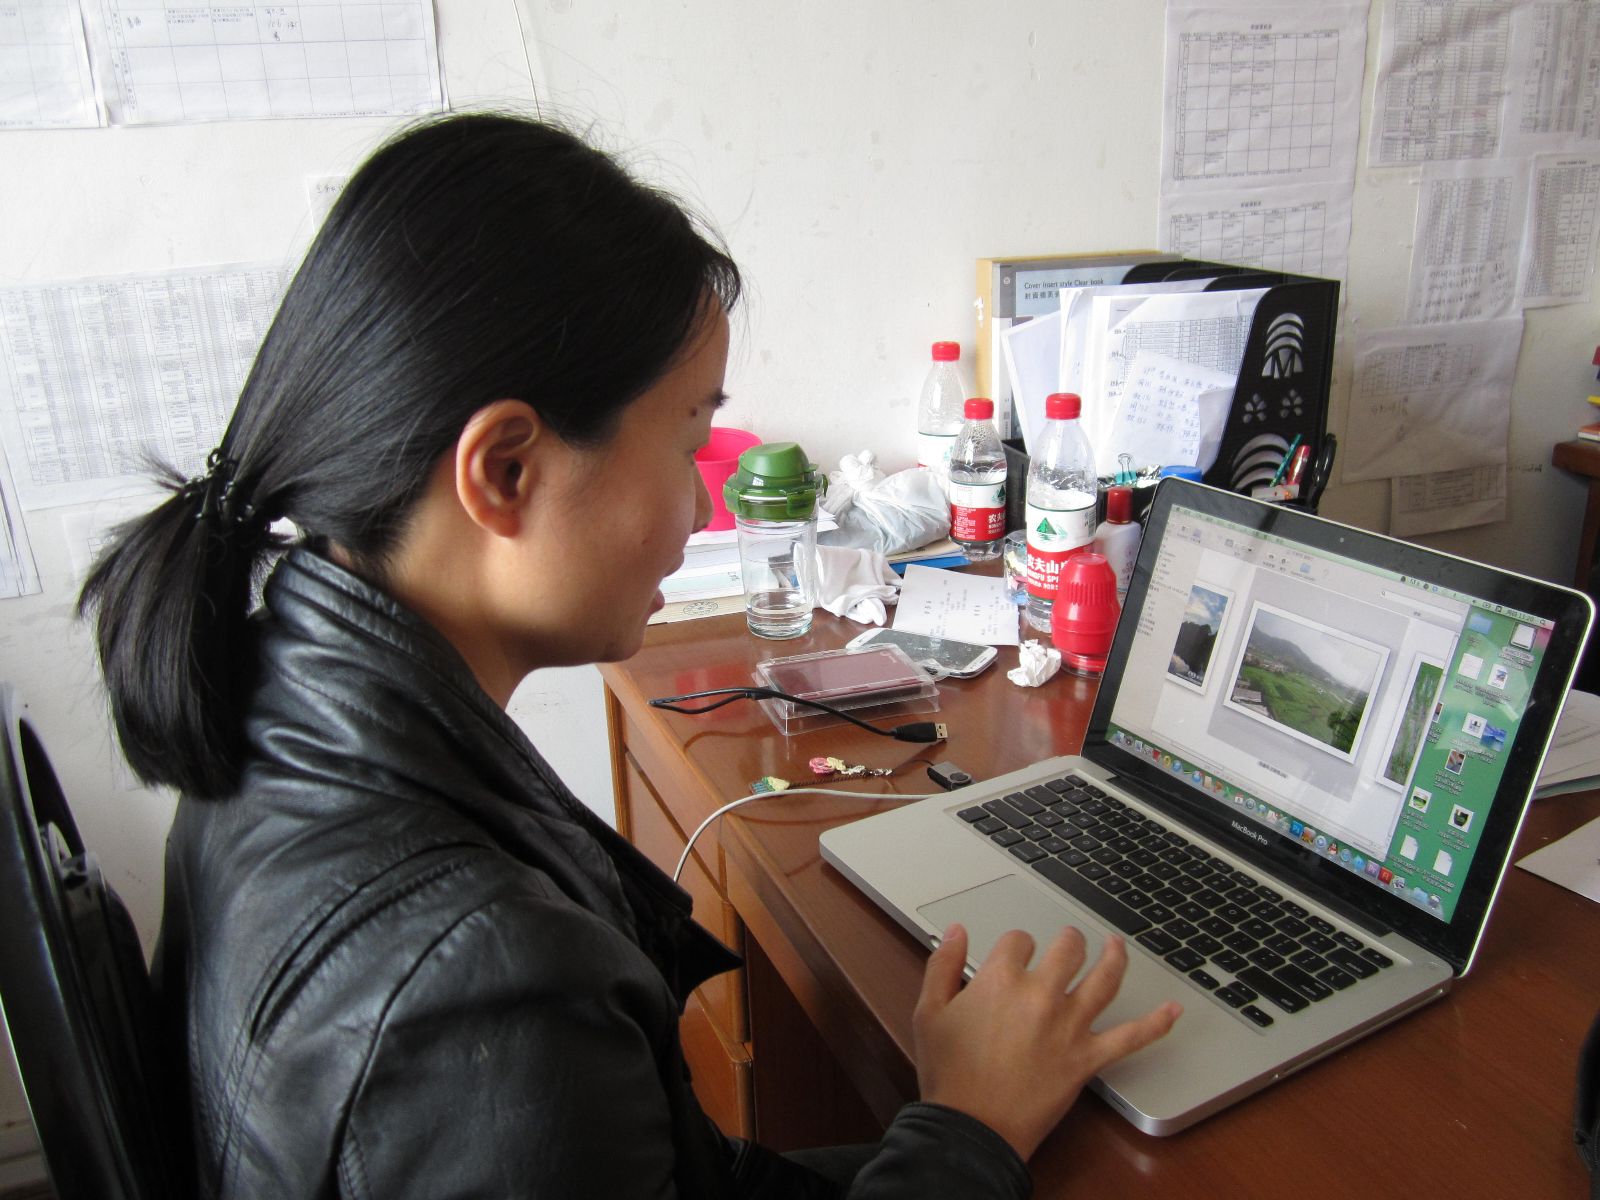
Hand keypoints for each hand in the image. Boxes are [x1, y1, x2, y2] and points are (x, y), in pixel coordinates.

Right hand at [912, 923, 1180, 1160]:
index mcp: (1001, 980)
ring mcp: (1069, 1026)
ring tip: (1117, 945)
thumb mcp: (928, 1011)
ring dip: (1115, 956)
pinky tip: (1174, 1010)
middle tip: (1069, 942)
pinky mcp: (1088, 1058)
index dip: (1014, 946)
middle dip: (1068, 940)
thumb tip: (956, 931)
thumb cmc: (949, 1074)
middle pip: (1067, 949)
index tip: (1011, 958)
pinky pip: (1132, 1038)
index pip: (1018, 941)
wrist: (973, 1127)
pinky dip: (1157, 1023)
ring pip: (1105, 979)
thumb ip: (942, 964)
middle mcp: (1041, 995)